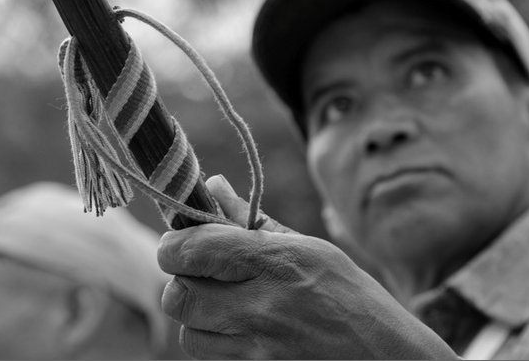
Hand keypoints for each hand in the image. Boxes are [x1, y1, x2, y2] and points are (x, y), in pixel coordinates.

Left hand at [158, 175, 455, 358]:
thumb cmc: (354, 299)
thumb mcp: (311, 249)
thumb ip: (253, 221)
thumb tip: (213, 185)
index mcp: (280, 263)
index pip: (195, 249)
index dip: (174, 245)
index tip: (179, 244)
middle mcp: (265, 308)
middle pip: (179, 296)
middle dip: (181, 283)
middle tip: (201, 276)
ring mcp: (260, 351)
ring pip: (187, 334)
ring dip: (196, 318)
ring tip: (225, 307)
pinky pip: (211, 359)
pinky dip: (214, 344)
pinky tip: (240, 332)